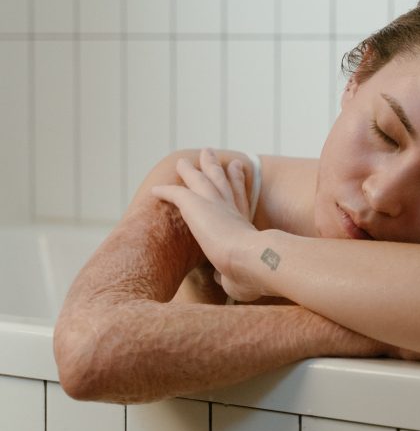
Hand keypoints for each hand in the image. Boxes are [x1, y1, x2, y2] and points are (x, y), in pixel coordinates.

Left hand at [151, 148, 263, 300]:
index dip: (238, 184)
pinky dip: (166, 191)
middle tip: (211, 154)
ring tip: (183, 161)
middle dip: (215, 168)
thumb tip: (221, 276)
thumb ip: (232, 273)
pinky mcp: (195, 205)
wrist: (253, 259)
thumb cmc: (253, 272)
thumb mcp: (243, 275)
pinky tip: (156, 189)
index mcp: (245, 223)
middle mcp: (231, 209)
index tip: (238, 169)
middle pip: (221, 181)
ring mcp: (214, 204)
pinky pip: (176, 194)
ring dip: (191, 170)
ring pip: (199, 180)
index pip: (239, 199)